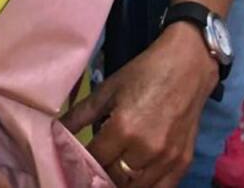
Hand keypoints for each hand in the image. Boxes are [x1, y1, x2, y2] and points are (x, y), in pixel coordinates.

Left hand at [61, 25, 217, 186]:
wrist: (187, 67)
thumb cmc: (143, 73)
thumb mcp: (108, 90)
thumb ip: (80, 114)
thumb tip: (56, 131)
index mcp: (123, 128)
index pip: (95, 159)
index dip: (82, 161)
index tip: (75, 159)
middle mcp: (146, 149)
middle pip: (114, 178)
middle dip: (101, 173)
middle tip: (93, 167)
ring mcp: (167, 159)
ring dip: (121, 182)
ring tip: (112, 172)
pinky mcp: (183, 163)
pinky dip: (145, 187)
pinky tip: (134, 179)